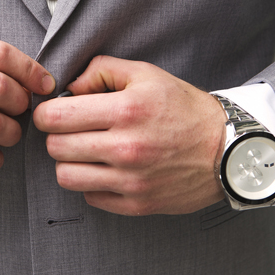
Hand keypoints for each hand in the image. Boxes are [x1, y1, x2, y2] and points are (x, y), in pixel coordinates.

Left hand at [33, 56, 226, 215]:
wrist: (228, 149)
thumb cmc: (185, 109)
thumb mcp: (147, 74)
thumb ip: (102, 70)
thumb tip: (69, 87)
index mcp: (126, 111)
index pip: (55, 117)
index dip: (47, 113)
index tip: (54, 113)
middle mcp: (126, 148)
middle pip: (55, 147)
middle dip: (57, 136)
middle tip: (71, 131)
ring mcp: (132, 180)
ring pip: (66, 176)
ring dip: (69, 162)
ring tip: (85, 152)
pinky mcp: (138, 204)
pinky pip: (90, 197)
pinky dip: (91, 184)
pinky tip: (106, 170)